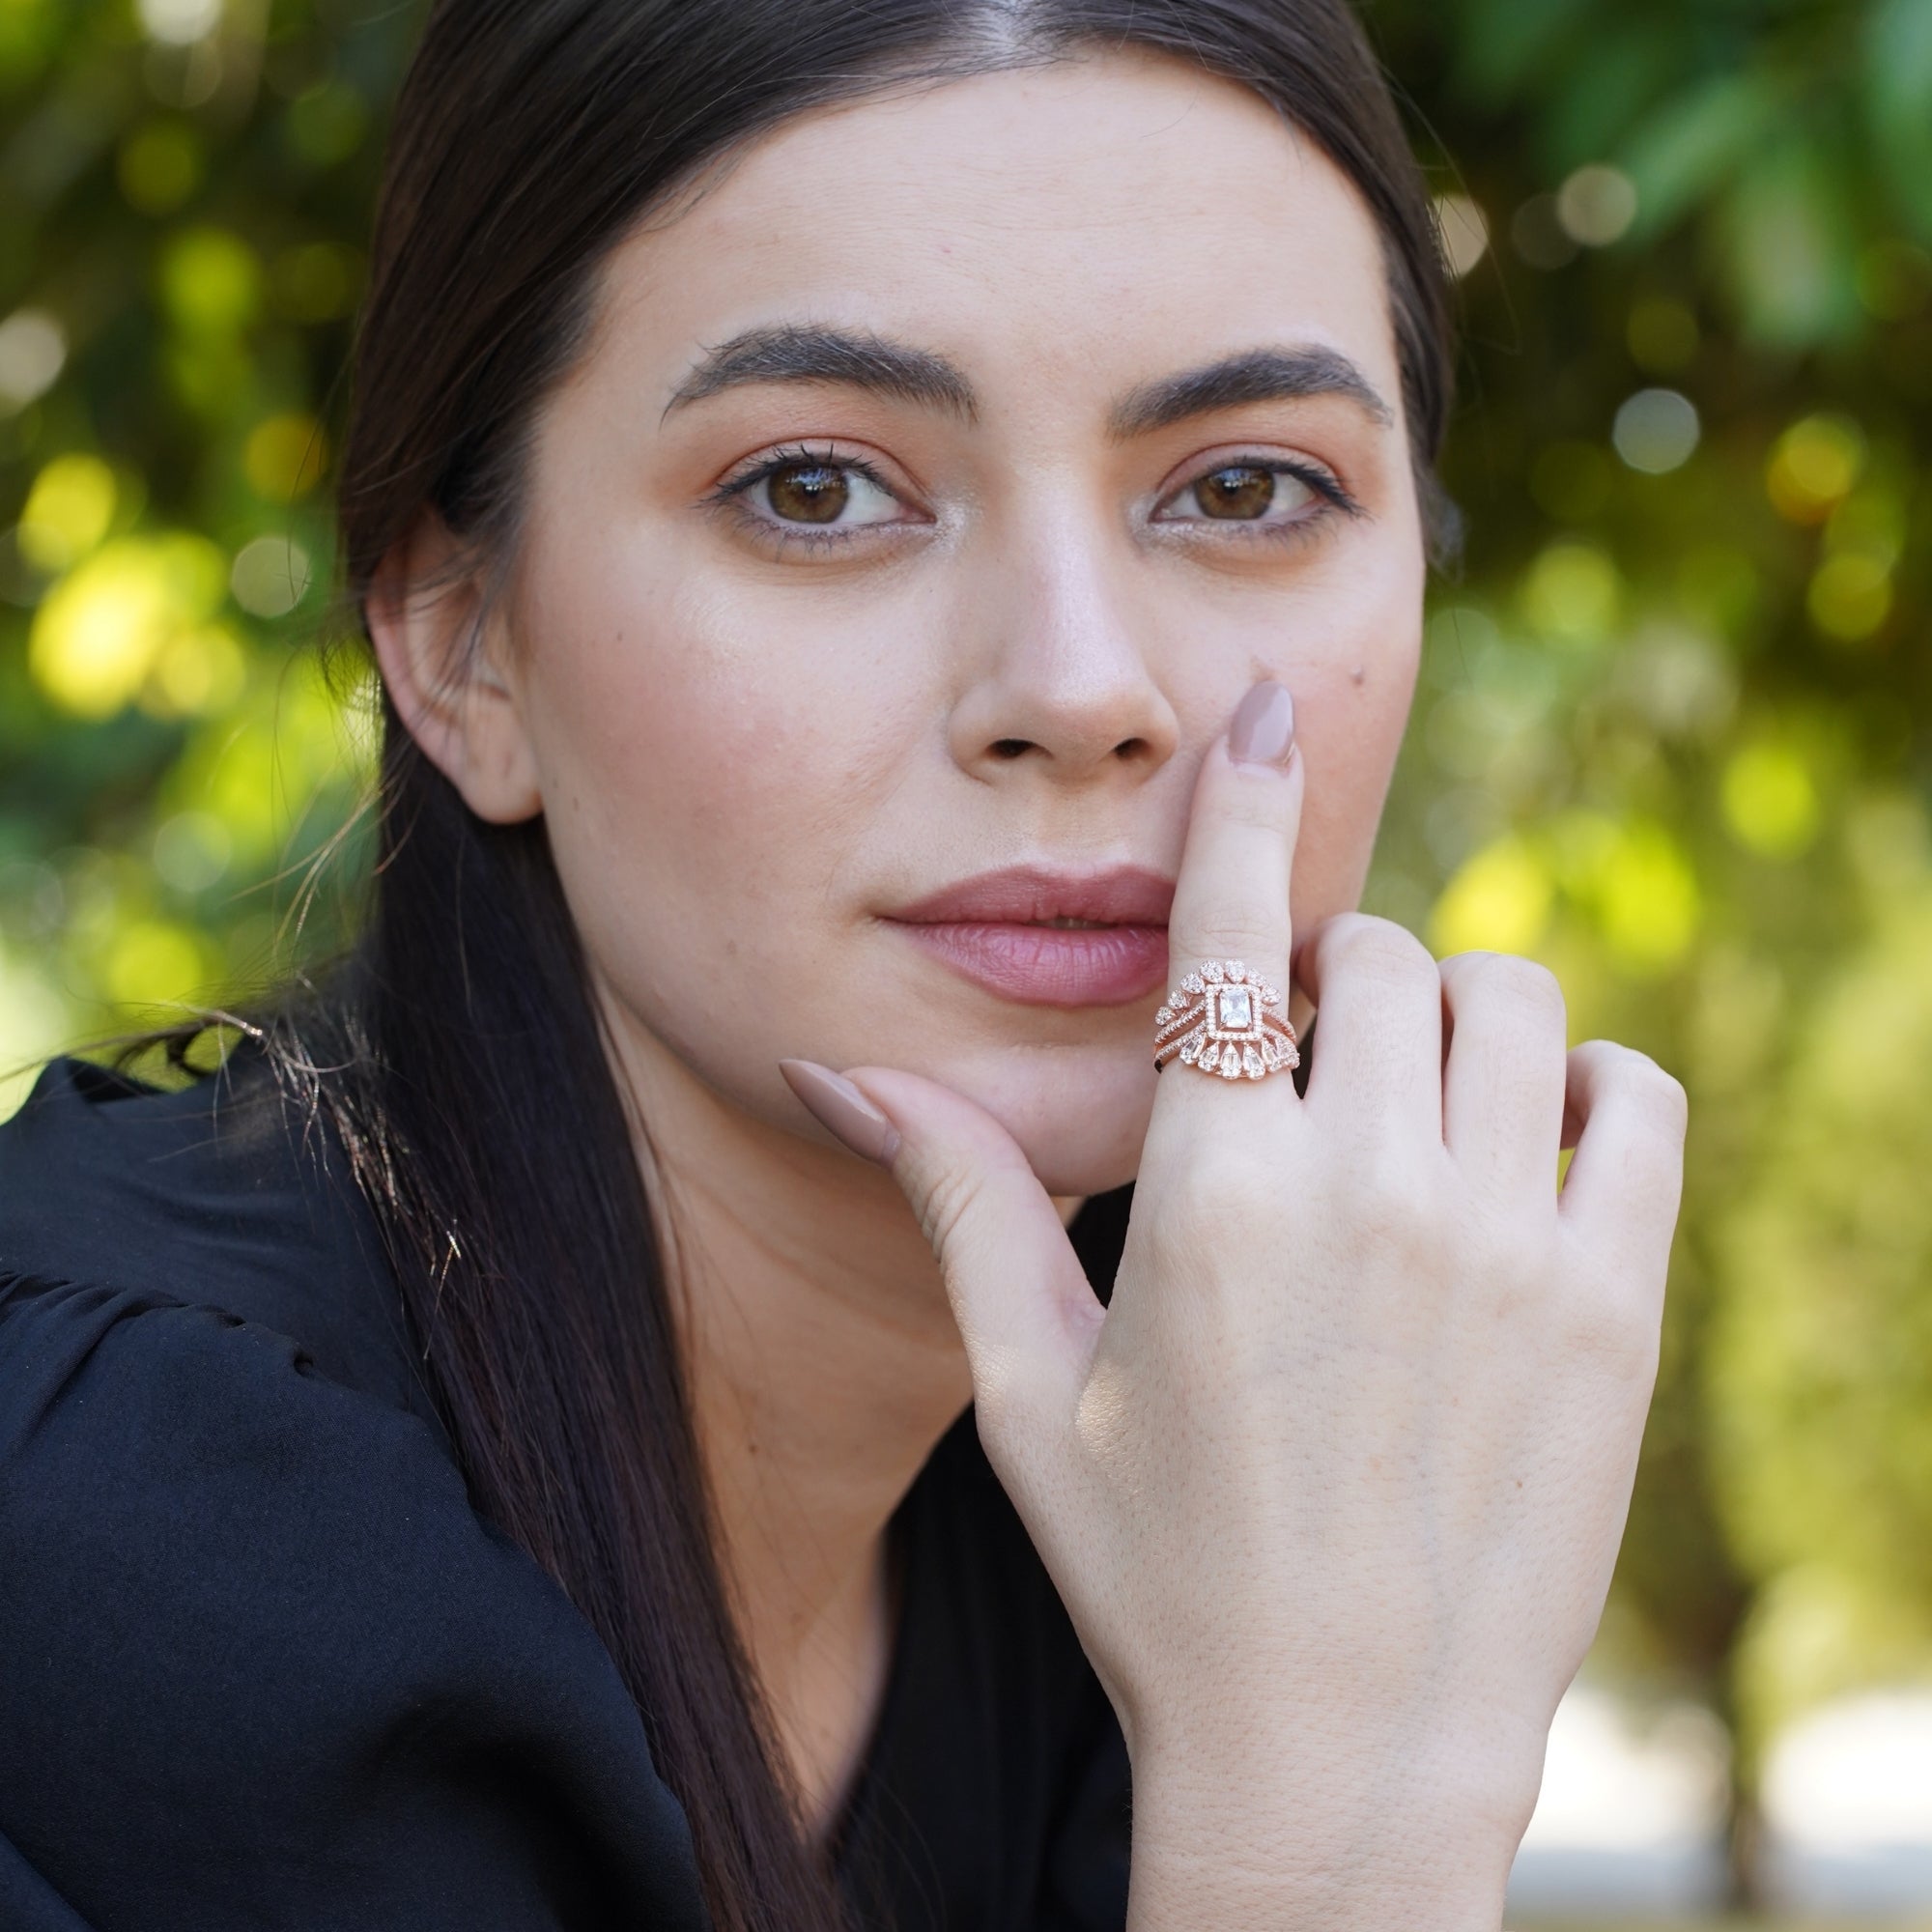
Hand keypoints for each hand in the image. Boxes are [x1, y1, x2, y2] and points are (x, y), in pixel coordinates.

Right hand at [786, 681, 1685, 1928]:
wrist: (1339, 1754)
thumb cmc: (1158, 1572)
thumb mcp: (1028, 1389)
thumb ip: (958, 1200)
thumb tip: (837, 1070)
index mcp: (1207, 1197)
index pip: (1221, 936)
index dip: (1238, 802)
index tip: (1261, 704)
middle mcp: (1367, 1192)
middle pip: (1378, 953)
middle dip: (1332, 975)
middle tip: (1304, 1066)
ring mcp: (1510, 1245)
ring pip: (1513, 997)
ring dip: (1452, 1015)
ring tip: (1407, 1104)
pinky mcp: (1616, 1308)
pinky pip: (1638, 1096)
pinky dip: (1586, 1085)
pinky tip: (1522, 1146)